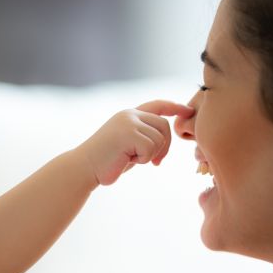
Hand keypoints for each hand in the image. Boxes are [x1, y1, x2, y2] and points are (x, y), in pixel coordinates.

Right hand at [77, 100, 193, 184]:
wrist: (84, 167)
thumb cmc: (107, 161)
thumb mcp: (129, 146)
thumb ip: (144, 137)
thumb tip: (164, 138)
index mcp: (129, 115)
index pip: (157, 106)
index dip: (174, 107)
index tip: (187, 110)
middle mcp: (129, 114)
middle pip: (164, 125)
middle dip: (165, 146)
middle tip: (156, 162)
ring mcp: (128, 122)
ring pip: (159, 138)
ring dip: (150, 155)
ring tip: (131, 159)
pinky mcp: (128, 132)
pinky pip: (151, 148)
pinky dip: (143, 159)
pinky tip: (127, 160)